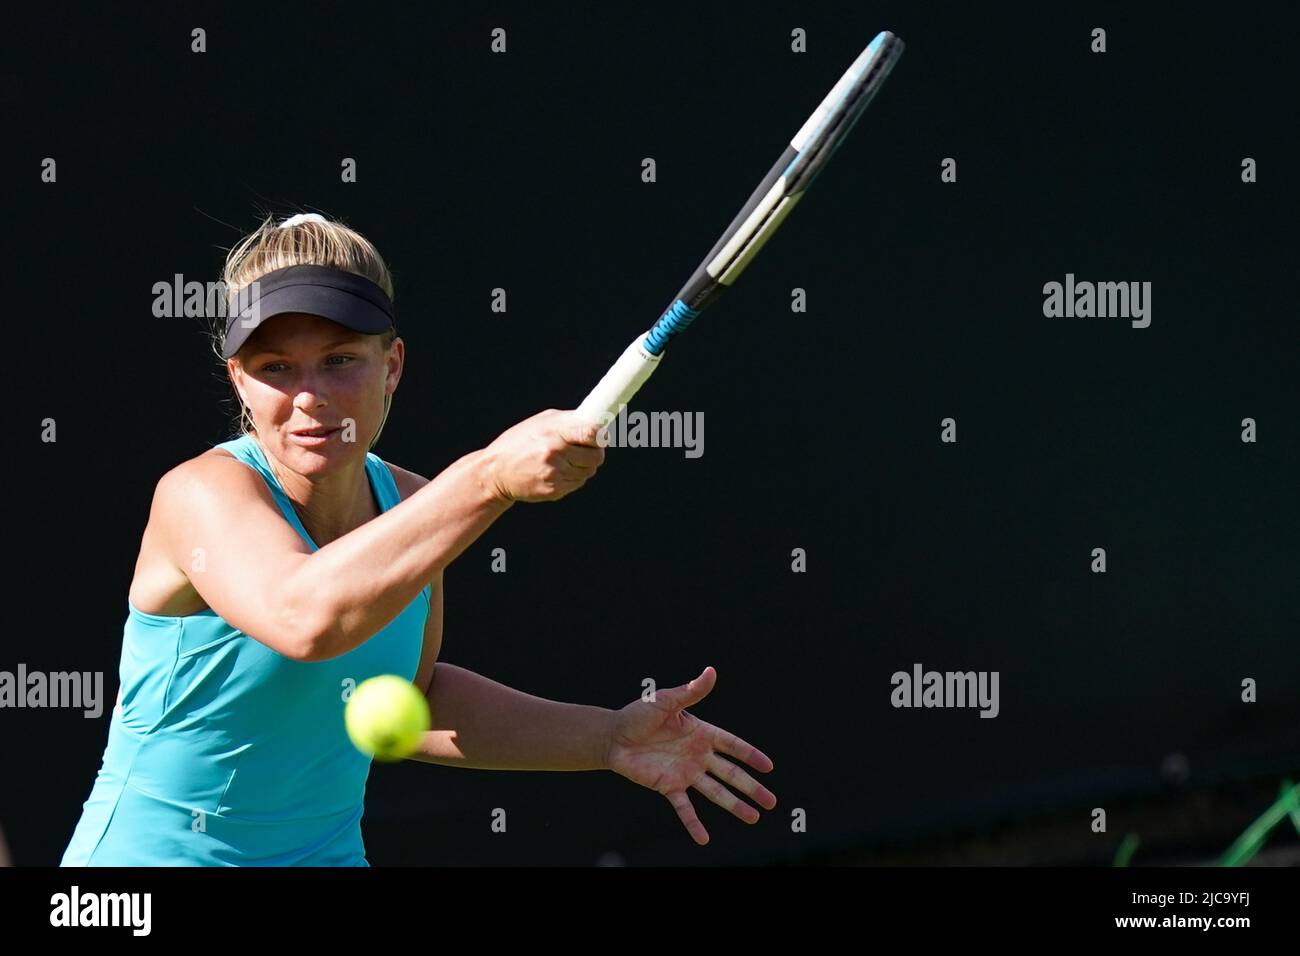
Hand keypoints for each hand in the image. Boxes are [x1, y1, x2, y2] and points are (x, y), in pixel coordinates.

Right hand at [483, 409, 606, 502]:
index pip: (592, 433)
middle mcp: (555, 452)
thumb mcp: (541, 422)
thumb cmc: (520, 442)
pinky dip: (572, 477)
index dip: (601, 436)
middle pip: (596, 456)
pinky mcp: (554, 490)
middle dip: (594, 452)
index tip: (600, 436)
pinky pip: (577, 483)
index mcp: (553, 432)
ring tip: (564, 460)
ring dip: (583, 466)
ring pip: (589, 471)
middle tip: (584, 449)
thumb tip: (597, 421)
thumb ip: (569, 421)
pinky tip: (556, 472)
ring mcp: (555, 473)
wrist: (496, 471)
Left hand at [605, 666, 776, 844]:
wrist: (613, 736)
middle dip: (751, 787)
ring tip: (753, 818)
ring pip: (715, 792)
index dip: (750, 755)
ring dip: (734, 805)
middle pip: (731, 774)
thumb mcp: (666, 700)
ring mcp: (685, 773)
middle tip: (772, 802)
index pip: (732, 745)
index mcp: (701, 733)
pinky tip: (704, 838)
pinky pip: (684, 808)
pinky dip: (693, 823)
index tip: (769, 767)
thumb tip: (711, 671)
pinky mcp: (668, 786)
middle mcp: (698, 755)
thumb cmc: (639, 713)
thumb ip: (690, 692)